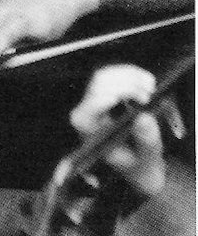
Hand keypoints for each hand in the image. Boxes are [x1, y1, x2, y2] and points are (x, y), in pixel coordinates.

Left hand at [70, 65, 176, 195]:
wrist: (138, 162)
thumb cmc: (138, 162)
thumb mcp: (147, 157)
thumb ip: (145, 140)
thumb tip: (143, 118)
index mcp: (90, 133)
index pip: (85, 114)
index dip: (97, 103)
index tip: (116, 99)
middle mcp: (87, 113)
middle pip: (96, 89)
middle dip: (123, 87)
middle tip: (148, 94)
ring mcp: (95, 100)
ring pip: (104, 77)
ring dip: (129, 77)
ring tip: (151, 87)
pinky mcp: (106, 90)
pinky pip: (113, 73)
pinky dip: (131, 73)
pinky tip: (147, 80)